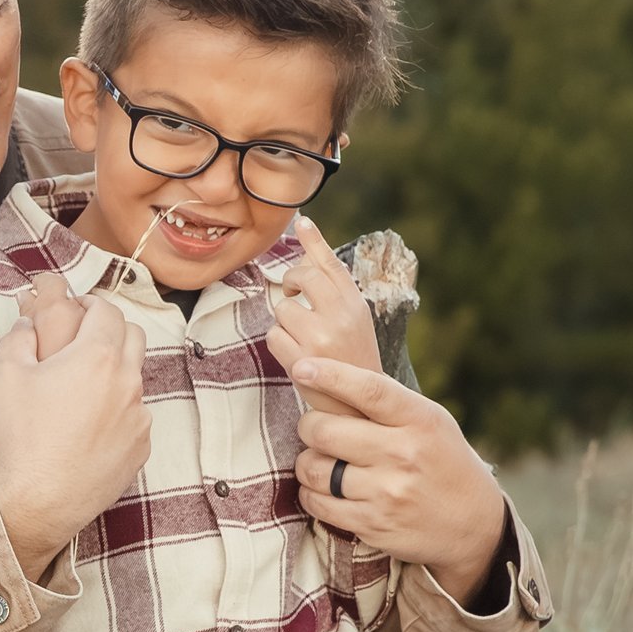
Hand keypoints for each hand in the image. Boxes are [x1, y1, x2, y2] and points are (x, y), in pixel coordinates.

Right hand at [0, 271, 150, 573]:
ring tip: (83, 387)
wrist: (38, 501)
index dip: (91, 304)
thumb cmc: (22, 437)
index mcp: (97, 356)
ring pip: (135, 379)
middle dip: (112, 329)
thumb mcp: (5, 376)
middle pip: (134, 336)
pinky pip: (135, 417)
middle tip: (85, 338)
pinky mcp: (141, 448)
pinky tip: (90, 427)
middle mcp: (128, 382)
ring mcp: (139, 418)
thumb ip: (18, 338)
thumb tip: (27, 325)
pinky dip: (118, 411)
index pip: (108, 311)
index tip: (77, 308)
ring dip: (115, 372)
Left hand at [260, 214, 382, 383]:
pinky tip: (296, 358)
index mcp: (355, 305)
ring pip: (282, 308)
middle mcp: (341, 316)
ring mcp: (321, 337)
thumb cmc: (351, 362)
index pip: (331, 264)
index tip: (301, 221)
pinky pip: (273, 335)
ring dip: (285, 324)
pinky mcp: (302, 359)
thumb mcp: (353, 323)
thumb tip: (309, 252)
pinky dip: (278, 345)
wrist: (358, 409)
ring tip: (303, 342)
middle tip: (292, 295)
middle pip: (301, 276)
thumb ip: (332, 291)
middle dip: (289, 283)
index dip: (314, 241)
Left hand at [286, 356, 511, 601]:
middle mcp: (403, 454)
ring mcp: (387, 492)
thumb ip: (387, 402)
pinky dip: (310, 493)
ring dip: (307, 463)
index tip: (302, 368)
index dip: (330, 376)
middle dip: (309, 426)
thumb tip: (329, 373)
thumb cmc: (442, 460)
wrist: (473, 522)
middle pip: (325, 430)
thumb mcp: (429, 421)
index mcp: (420, 419)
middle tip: (315, 429)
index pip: (369, 390)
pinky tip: (323, 488)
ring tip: (320, 461)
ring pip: (314, 469)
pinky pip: (316, 503)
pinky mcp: (373, 524)